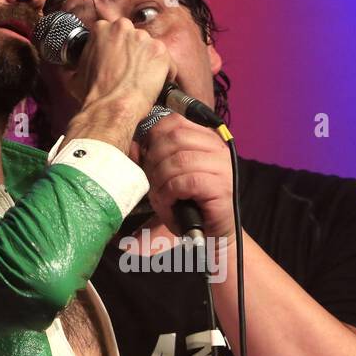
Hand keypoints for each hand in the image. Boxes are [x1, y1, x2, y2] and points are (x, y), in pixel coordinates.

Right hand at [64, 17, 176, 120]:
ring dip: (149, 63)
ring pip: (151, 49)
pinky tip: (154, 85)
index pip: (115, 34)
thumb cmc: (95, 94)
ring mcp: (143, 38)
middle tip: (129, 72)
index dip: (118, 50)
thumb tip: (81, 66)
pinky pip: (167, 63)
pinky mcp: (160, 51)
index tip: (119, 61)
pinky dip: (164, 74)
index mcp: (102, 29)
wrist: (111, 107)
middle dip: (134, 54)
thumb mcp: (78, 71)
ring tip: (141, 81)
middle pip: (134, 39)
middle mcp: (123, 28)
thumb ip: (85, 59)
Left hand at [139, 113, 235, 240]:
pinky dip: (169, 193)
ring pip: (178, 161)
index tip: (146, 156)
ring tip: (160, 195)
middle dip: (155, 159)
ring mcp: (222, 167)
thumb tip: (133, 146)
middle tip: (151, 181)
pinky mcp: (220, 187)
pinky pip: (185, 182)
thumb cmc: (189, 204)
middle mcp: (217, 149)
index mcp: (206, 139)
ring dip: (161, 180)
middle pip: (175, 138)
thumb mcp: (168, 178)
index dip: (154, 136)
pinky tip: (169, 203)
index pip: (175, 122)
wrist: (213, 234)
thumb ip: (154, 159)